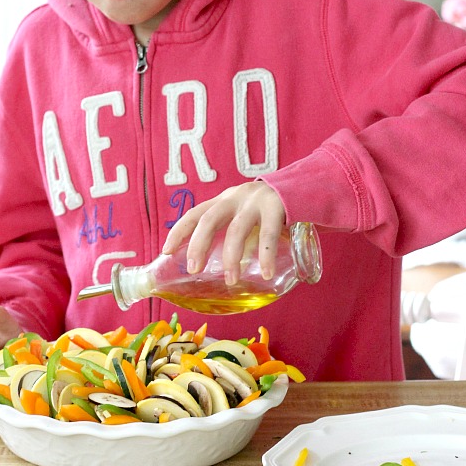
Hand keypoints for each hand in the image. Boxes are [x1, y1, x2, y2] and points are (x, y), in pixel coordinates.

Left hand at [162, 181, 285, 285]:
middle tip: (194, 269)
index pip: (195, 214)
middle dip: (198, 244)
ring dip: (231, 256)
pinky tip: (266, 272)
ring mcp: (255, 203)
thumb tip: (213, 268)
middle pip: (209, 220)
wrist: (300, 185)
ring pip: (236, 230)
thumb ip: (231, 232)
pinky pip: (269, 235)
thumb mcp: (243, 213)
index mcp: (223, 200)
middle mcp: (235, 199)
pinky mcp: (277, 208)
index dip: (179, 231)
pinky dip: (266, 255)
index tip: (166, 251)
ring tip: (231, 280)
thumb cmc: (267, 209)